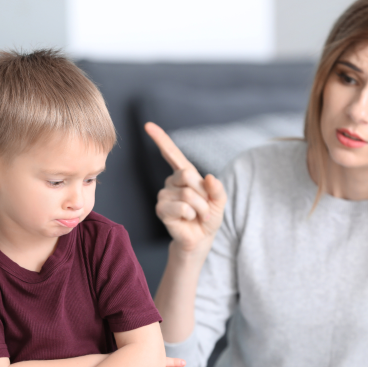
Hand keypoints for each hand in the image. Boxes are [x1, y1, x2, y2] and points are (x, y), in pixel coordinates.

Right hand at [145, 122, 226, 252]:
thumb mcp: (219, 201)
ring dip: (200, 208)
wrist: (201, 238)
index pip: (171, 153)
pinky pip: (181, 207)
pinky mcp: (161, 209)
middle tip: (205, 207)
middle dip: (203, 193)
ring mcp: (164, 195)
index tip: (148, 125)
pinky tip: (188, 219)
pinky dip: (191, 215)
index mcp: (185, 174)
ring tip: (197, 215)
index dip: (160, 139)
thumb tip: (209, 178)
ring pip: (187, 194)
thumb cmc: (208, 218)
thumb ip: (218, 189)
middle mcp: (172, 181)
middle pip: (187, 175)